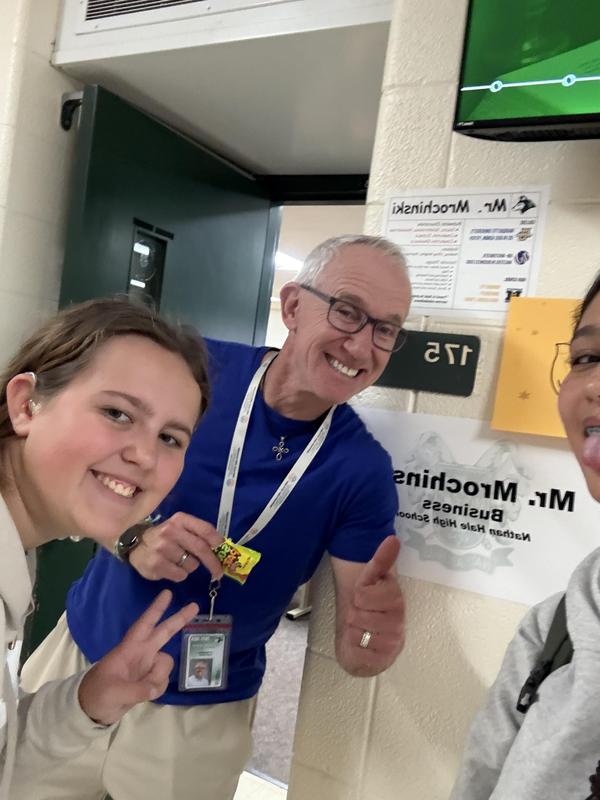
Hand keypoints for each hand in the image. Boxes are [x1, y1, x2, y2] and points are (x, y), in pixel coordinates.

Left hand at [78, 589, 197, 725]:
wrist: (91, 711)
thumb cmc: (97, 693)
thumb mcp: (113, 692)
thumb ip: (137, 690)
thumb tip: (155, 688)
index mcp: (130, 648)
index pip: (145, 624)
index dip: (156, 609)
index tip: (167, 593)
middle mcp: (141, 654)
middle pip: (164, 633)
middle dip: (178, 619)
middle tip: (195, 606)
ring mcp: (146, 667)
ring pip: (166, 665)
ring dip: (158, 678)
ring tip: (140, 690)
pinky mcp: (148, 681)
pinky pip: (163, 682)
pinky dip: (156, 689)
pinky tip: (143, 696)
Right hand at [129, 512, 223, 581]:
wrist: (135, 544)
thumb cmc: (164, 536)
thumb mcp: (178, 527)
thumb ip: (196, 533)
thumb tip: (220, 547)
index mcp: (179, 520)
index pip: (205, 529)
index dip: (218, 541)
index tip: (224, 551)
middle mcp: (170, 531)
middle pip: (201, 548)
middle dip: (213, 563)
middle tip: (219, 572)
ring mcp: (162, 549)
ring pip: (191, 565)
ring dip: (190, 567)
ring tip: (178, 562)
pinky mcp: (156, 565)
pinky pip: (180, 575)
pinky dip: (180, 575)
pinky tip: (170, 568)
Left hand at [345, 536, 404, 666]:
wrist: (369, 643)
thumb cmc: (369, 609)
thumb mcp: (370, 581)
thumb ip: (381, 560)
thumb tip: (393, 538)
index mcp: (396, 598)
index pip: (362, 593)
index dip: (357, 594)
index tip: (362, 595)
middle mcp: (398, 621)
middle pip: (355, 613)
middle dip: (352, 613)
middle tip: (361, 614)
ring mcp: (392, 642)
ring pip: (355, 631)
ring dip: (352, 630)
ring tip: (361, 629)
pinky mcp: (383, 660)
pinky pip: (356, 651)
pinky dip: (352, 647)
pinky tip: (361, 644)